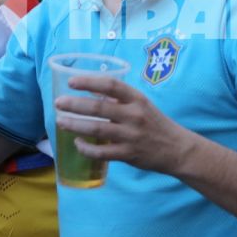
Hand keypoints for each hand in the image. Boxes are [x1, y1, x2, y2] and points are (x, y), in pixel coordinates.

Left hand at [53, 74, 192, 174]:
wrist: (178, 149)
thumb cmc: (156, 124)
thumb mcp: (142, 105)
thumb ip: (118, 99)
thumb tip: (90, 89)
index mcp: (138, 99)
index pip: (111, 85)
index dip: (90, 82)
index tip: (72, 81)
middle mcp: (135, 115)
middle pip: (99, 108)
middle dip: (75, 105)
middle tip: (58, 103)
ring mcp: (132, 135)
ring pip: (97, 129)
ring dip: (75, 125)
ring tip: (60, 122)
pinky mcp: (129, 154)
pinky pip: (103, 152)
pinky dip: (87, 148)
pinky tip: (77, 143)